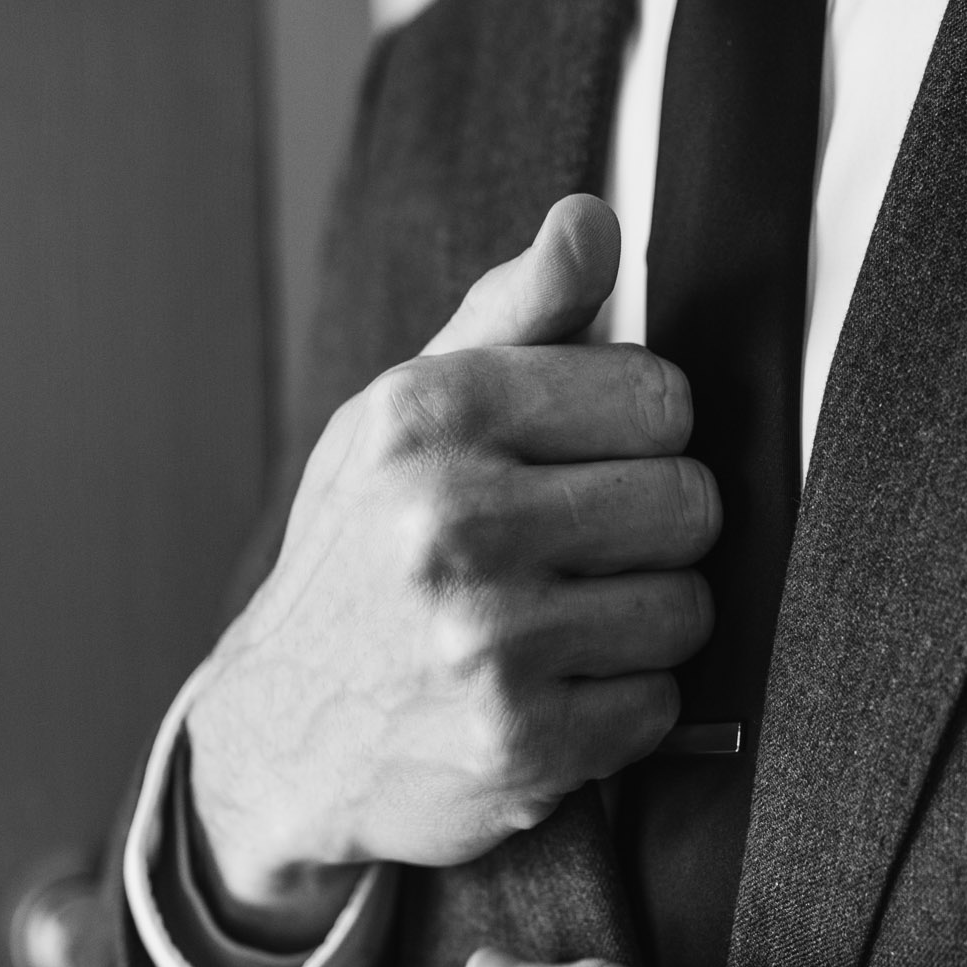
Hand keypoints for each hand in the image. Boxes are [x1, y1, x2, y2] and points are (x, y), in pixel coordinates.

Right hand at [187, 196, 717, 940]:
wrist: (277, 732)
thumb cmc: (364, 554)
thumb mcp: (406, 416)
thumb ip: (515, 315)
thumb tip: (594, 220)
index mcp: (430, 414)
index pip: (658, 396)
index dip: (644, 434)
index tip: (593, 463)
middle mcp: (452, 520)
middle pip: (689, 502)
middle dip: (654, 531)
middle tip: (585, 553)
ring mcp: (487, 640)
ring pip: (686, 608)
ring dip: (645, 623)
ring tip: (567, 624)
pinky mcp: (521, 745)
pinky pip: (658, 705)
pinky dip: (622, 708)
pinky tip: (554, 691)